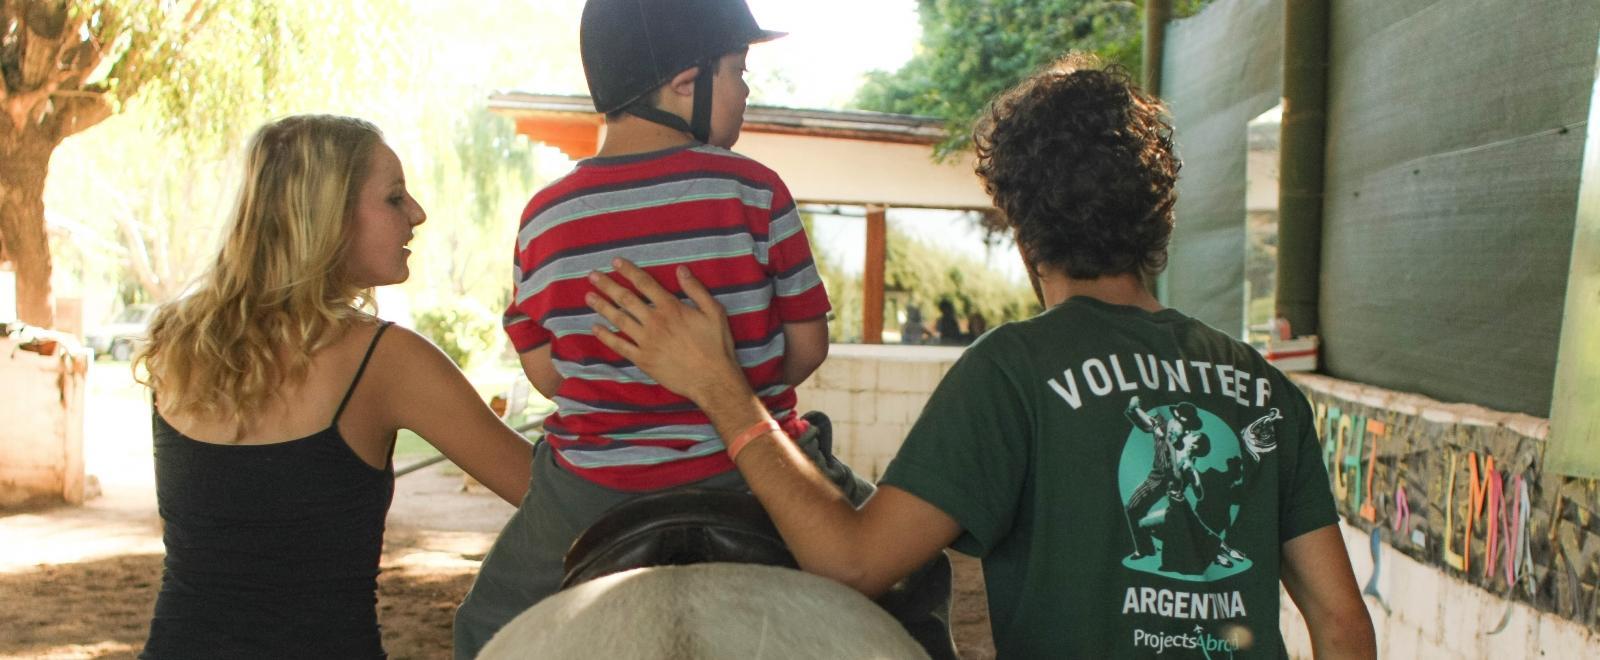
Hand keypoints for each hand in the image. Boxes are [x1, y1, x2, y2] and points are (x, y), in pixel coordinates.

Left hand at [585, 258, 750, 404]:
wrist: (711, 379)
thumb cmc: (716, 346)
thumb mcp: (714, 312)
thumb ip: (696, 290)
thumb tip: (681, 269)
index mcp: (670, 307)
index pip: (644, 283)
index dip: (628, 271)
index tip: (615, 262)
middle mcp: (654, 321)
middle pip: (626, 299)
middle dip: (608, 285)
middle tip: (592, 276)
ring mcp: (646, 341)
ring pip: (619, 319)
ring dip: (602, 306)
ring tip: (589, 296)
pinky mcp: (642, 359)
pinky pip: (619, 345)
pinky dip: (605, 336)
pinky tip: (595, 328)